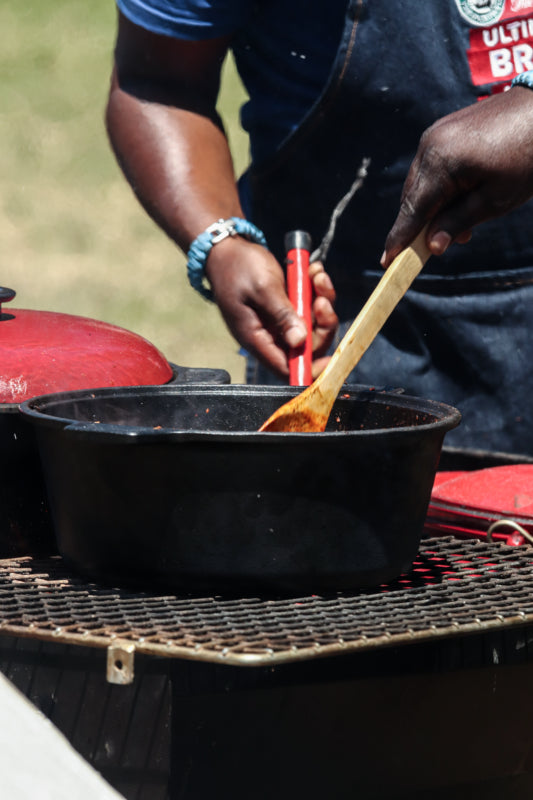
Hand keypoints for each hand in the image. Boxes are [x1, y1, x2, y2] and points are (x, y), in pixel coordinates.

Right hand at [205, 236, 337, 378]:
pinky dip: (316, 291)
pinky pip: (308, 308)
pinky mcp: (284, 308)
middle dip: (322, 325)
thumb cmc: (238, 266)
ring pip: (312, 325)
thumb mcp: (262, 288)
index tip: (329, 357)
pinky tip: (314, 271)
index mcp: (257, 338)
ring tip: (318, 275)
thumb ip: (282, 314)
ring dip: (322, 302)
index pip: (287, 368)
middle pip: (306, 347)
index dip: (310, 367)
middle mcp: (269, 335)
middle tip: (323, 300)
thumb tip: (300, 342)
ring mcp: (278, 321)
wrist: (226, 247)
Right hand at [382, 87, 532, 266]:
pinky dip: (438, 189)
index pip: (413, 210)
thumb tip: (432, 247)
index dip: (400, 238)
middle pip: (412, 198)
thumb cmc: (527, 156)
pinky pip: (430, 168)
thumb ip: (459, 223)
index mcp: (441, 162)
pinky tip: (459, 201)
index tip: (387, 262)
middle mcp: (429, 146)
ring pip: (420, 184)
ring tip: (459, 228)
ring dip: (431, 209)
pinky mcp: (442, 130)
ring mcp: (434, 135)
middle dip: (419, 226)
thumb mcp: (496, 200)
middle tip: (433, 249)